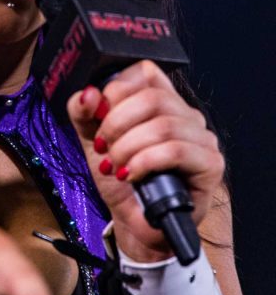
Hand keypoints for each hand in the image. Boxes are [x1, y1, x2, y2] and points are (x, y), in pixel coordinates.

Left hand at [68, 60, 224, 261]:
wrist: (135, 223)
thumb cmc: (121, 177)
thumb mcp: (92, 140)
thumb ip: (83, 113)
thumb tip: (88, 93)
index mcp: (160, 100)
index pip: (144, 71)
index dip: (116, 89)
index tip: (98, 114)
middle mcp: (185, 114)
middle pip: (151, 98)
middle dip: (117, 123)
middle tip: (102, 146)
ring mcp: (202, 138)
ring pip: (163, 125)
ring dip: (128, 147)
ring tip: (115, 165)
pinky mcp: (210, 164)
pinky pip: (176, 151)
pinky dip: (145, 162)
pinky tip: (131, 174)